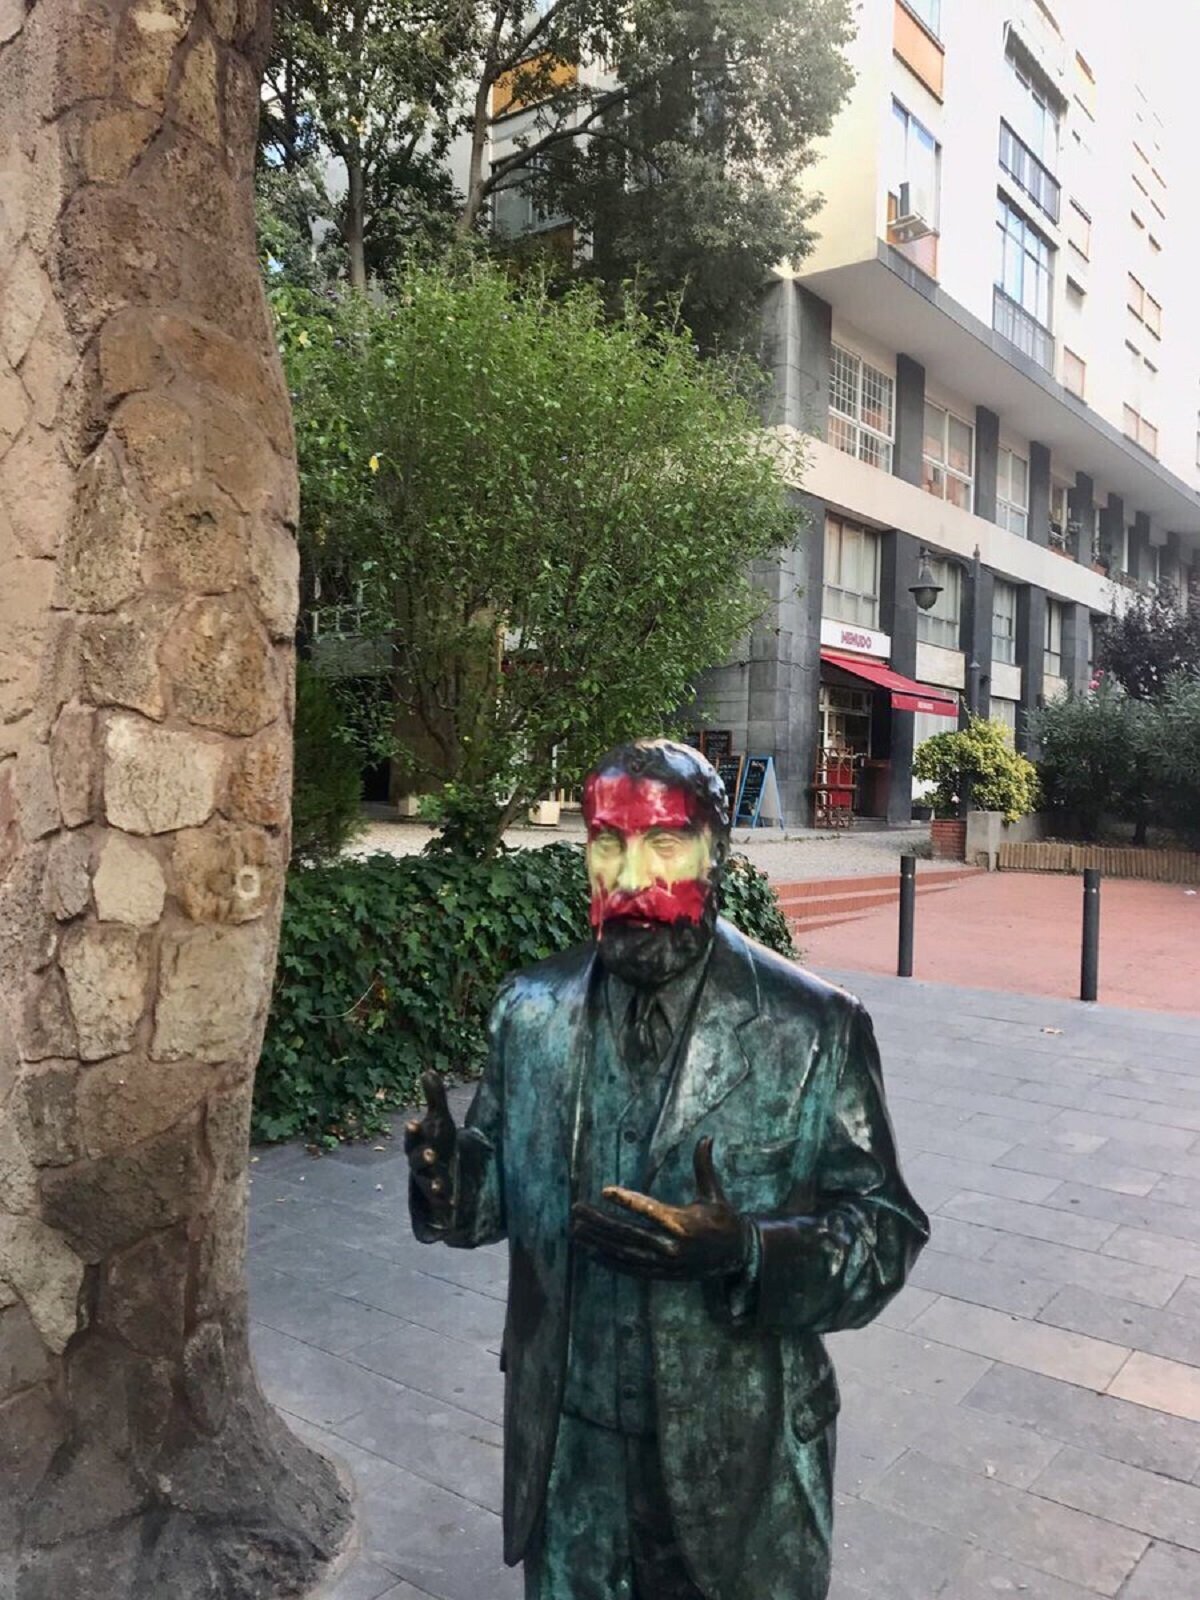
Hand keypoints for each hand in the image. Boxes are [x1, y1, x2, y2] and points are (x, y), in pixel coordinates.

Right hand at [404, 1071, 455, 1215]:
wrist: (446, 1171)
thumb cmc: (439, 1142)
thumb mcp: (441, 1121)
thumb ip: (435, 1098)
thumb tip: (427, 1071)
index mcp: (419, 1144)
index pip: (413, 1137)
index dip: (413, 1131)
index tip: (413, 1122)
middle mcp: (420, 1164)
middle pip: (415, 1162)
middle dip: (421, 1158)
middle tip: (430, 1153)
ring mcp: (428, 1182)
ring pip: (426, 1184)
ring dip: (432, 1184)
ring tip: (440, 1186)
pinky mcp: (439, 1198)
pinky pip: (438, 1202)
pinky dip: (443, 1203)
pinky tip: (451, 1203)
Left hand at [571, 1137, 749, 1280]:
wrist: (737, 1256)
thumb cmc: (723, 1220)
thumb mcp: (715, 1193)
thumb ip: (704, 1166)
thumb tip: (706, 1137)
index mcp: (683, 1223)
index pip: (649, 1210)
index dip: (627, 1200)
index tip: (605, 1190)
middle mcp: (671, 1245)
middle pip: (628, 1233)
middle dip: (600, 1221)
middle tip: (576, 1210)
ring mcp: (664, 1263)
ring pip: (624, 1252)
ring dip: (598, 1241)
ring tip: (576, 1230)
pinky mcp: (661, 1274)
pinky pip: (630, 1268)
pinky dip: (610, 1260)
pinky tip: (591, 1251)